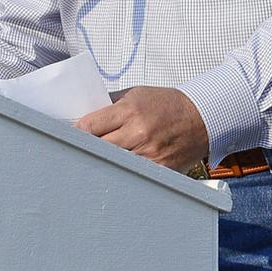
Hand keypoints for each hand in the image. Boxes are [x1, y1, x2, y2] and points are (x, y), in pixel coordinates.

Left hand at [75, 86, 208, 171]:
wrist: (202, 117)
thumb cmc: (167, 104)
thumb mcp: (137, 94)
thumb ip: (110, 105)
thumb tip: (84, 116)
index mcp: (130, 110)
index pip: (90, 126)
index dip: (75, 132)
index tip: (69, 136)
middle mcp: (139, 133)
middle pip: (98, 148)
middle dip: (85, 149)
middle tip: (75, 152)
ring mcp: (149, 155)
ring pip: (113, 165)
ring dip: (102, 164)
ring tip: (93, 164)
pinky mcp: (160, 170)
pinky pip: (134, 176)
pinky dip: (124, 174)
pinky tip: (117, 173)